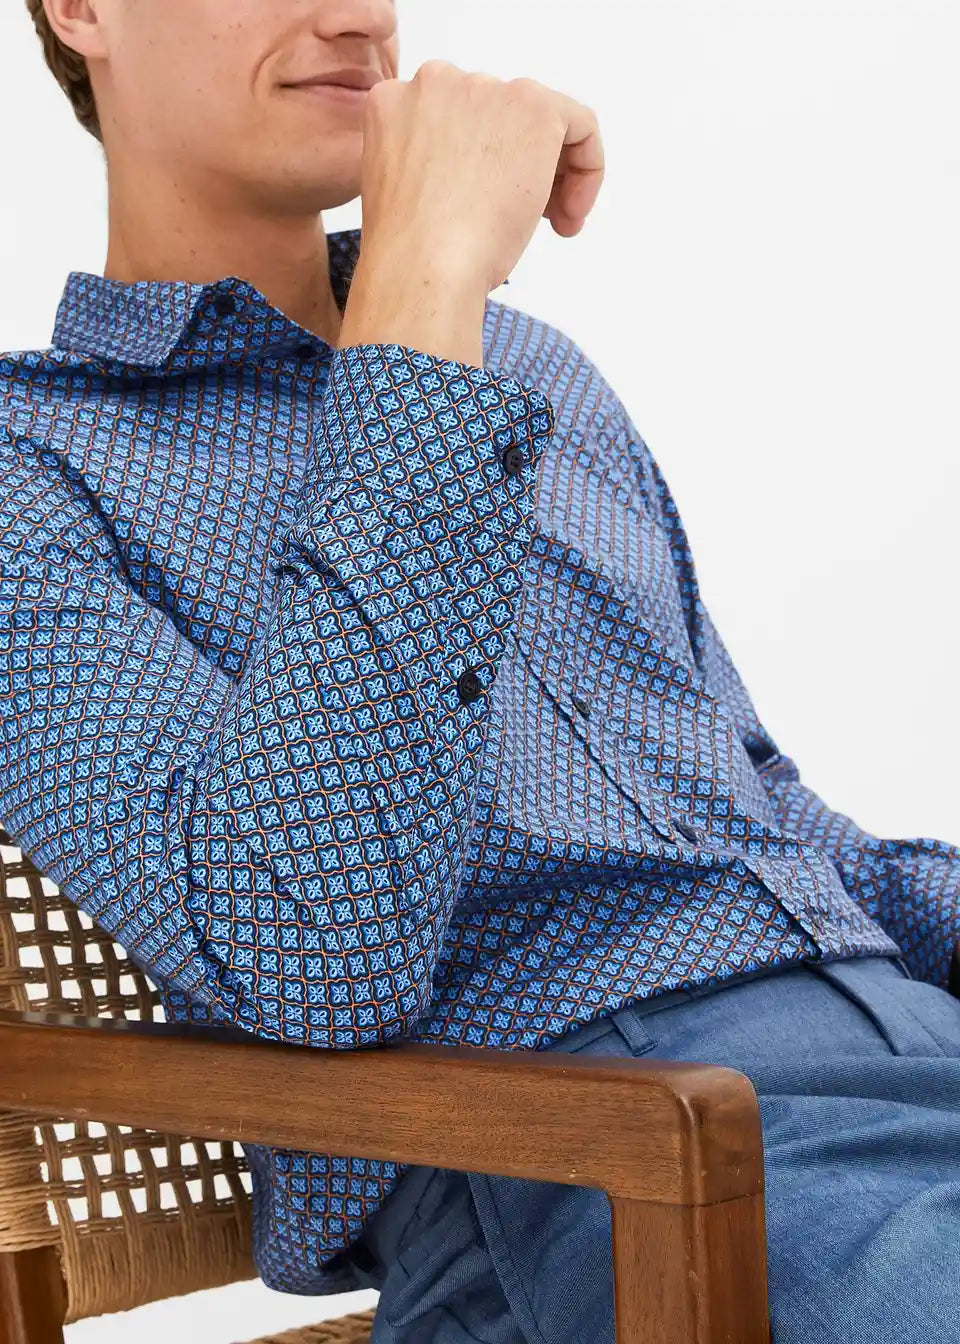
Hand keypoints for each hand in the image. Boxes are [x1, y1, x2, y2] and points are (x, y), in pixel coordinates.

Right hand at [354, 59, 604, 298]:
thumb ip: (432, 166)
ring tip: (555, 223)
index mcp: (396, 102)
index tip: (492, 205)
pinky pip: (581, 125)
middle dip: (521, 166)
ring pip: (540, 121)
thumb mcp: (407, 194)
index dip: (484, 163)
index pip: (456, 119)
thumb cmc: (410, 253)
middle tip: (534, 218)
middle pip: (500, 115)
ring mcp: (485, 89)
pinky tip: (573, 213)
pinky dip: (588, 168)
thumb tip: (479, 180)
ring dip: (553, 174)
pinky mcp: (533, 108)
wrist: (422, 266)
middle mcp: (438, 82)